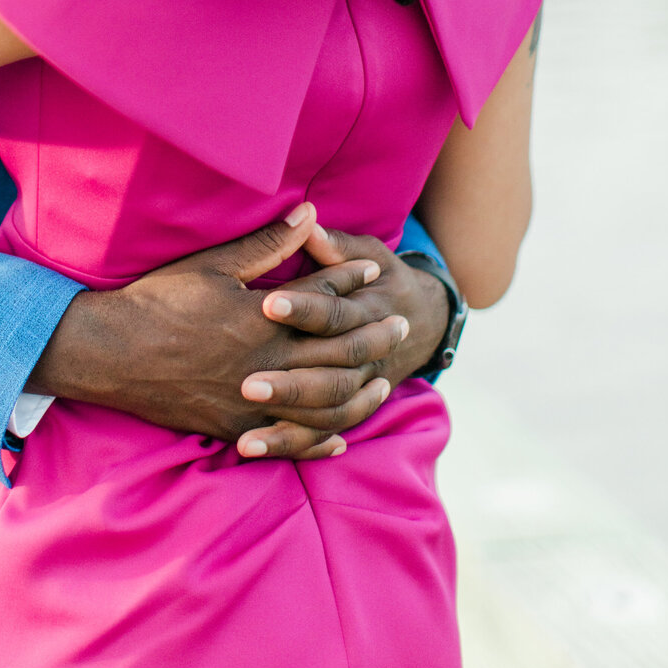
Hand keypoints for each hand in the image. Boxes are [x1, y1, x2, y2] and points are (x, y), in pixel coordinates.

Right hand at [27, 205, 410, 455]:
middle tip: (402, 325)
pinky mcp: (234, 428)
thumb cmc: (157, 301)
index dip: (352, 280)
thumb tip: (309, 213)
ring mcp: (252, 402)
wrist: (108, 354)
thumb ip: (267, 244)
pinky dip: (319, 441)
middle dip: (373, 336)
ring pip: (323, 404)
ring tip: (384, 381)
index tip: (376, 268)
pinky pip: (288, 442)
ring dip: (359, 392)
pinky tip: (339, 439)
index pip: (322, 298)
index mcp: (262, 319)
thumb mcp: (212, 265)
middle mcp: (266, 364)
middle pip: (336, 352)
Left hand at [234, 225, 449, 459]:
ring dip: (287, 417)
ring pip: (329, 410)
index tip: (265, 304)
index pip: (336, 312)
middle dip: (290, 379)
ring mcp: (362, 387)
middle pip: (332, 372)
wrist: (424, 321)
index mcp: (372, 309)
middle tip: (246, 381)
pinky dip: (290, 444)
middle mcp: (370, 355)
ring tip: (243, 417)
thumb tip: (307, 221)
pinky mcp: (348, 408)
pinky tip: (250, 446)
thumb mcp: (369, 254)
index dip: (304, 307)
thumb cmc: (382, 279)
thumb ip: (337, 246)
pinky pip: (321, 433)